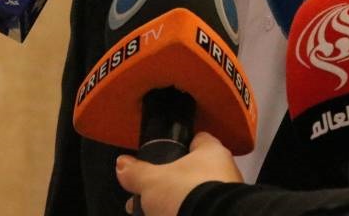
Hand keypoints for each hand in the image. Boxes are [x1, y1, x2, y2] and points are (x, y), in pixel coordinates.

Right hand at [116, 132, 243, 215]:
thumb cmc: (185, 192)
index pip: (196, 139)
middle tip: (147, 195)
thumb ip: (136, 172)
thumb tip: (121, 163)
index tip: (161, 155)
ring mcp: (226, 196)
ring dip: (177, 202)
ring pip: (196, 194)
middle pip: (192, 171)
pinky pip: (201, 210)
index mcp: (212, 151)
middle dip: (169, 183)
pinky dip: (186, 212)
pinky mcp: (225, 213)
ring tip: (152, 212)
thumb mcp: (152, 181)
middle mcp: (226, 171)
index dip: (178, 145)